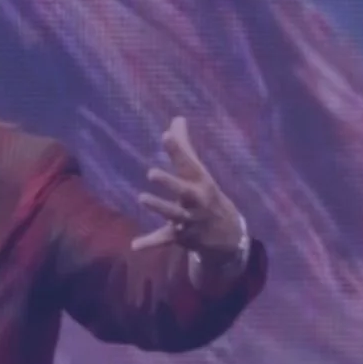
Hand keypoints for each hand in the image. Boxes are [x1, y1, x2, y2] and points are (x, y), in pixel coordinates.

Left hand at [130, 116, 243, 261]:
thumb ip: (183, 147)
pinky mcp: (181, 237)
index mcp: (200, 181)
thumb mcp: (197, 172)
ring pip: (174, 214)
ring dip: (159, 207)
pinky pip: (165, 240)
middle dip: (170, 182)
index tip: (166, 135)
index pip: (188, 164)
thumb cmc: (205, 194)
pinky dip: (151, 243)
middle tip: (151, 172)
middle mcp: (197, 200)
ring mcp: (190, 219)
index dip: (177, 150)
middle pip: (185, 190)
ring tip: (142, 197)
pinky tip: (135, 245)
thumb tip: (176, 118)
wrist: (228, 233)